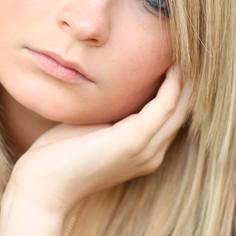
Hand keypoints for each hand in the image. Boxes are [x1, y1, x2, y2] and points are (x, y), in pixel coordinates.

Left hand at [4, 65, 192, 216]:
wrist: (43, 187)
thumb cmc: (58, 156)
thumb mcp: (92, 127)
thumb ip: (110, 111)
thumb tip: (112, 82)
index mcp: (143, 151)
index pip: (172, 116)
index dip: (180, 87)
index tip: (179, 57)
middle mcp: (152, 152)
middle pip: (184, 110)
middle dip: (191, 79)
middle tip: (193, 48)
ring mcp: (146, 148)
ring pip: (181, 106)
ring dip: (187, 76)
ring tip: (189, 49)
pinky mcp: (135, 139)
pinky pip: (165, 104)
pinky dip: (173, 82)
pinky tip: (174, 62)